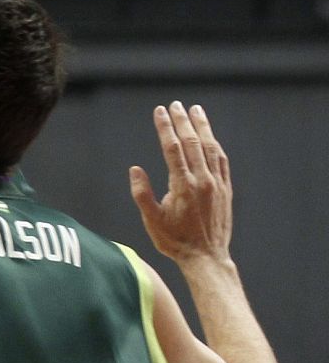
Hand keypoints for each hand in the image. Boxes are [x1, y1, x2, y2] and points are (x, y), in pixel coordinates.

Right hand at [129, 102, 232, 264]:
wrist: (207, 258)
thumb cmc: (175, 241)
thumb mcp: (151, 220)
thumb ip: (142, 194)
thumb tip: (135, 169)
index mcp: (182, 186)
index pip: (172, 148)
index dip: (165, 127)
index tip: (159, 112)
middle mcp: (202, 181)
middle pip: (192, 142)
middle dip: (183, 121)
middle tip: (175, 104)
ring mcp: (217, 184)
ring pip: (210, 148)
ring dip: (202, 127)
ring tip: (196, 110)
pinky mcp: (226, 190)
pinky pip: (221, 161)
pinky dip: (214, 145)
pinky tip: (210, 137)